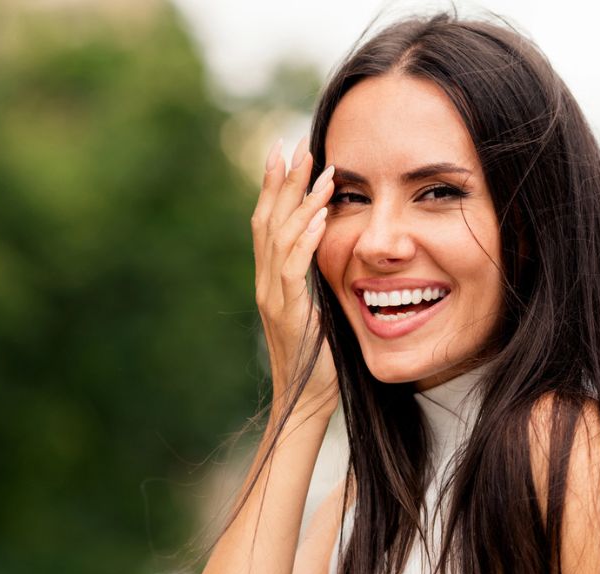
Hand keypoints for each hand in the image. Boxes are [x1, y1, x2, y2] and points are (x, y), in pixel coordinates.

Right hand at [250, 136, 337, 416]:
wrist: (306, 402)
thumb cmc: (319, 359)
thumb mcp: (320, 309)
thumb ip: (318, 281)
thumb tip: (334, 251)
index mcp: (272, 280)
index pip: (268, 224)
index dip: (275, 188)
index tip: (287, 155)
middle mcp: (266, 283)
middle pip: (267, 220)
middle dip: (282, 181)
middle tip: (295, 145)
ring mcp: (273, 297)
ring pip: (279, 238)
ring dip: (299, 200)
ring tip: (317, 169)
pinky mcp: (288, 313)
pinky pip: (294, 268)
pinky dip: (306, 238)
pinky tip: (321, 216)